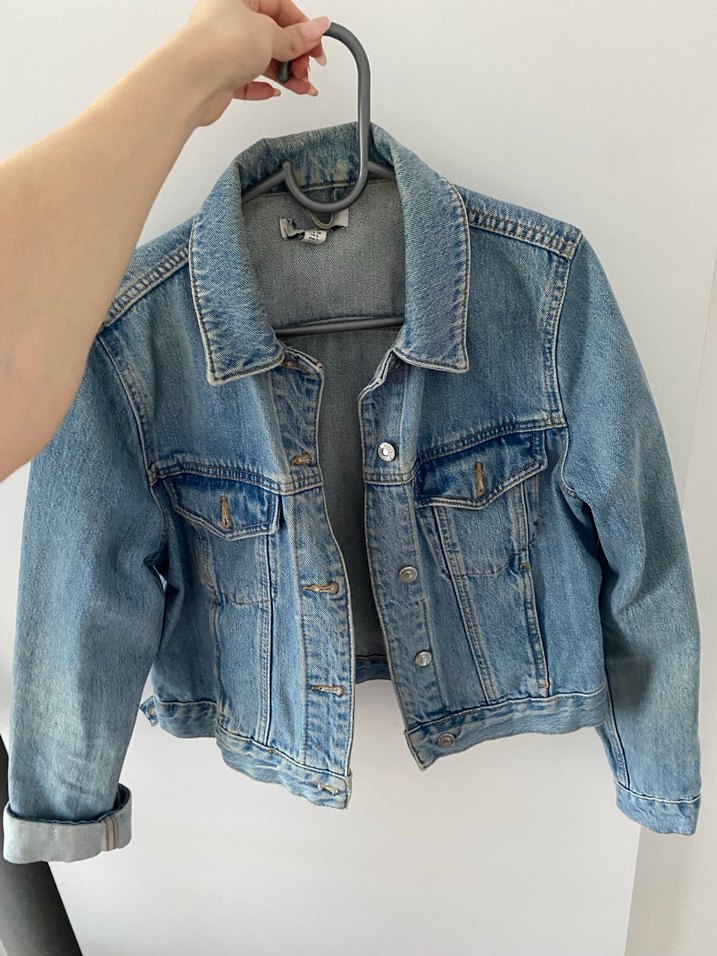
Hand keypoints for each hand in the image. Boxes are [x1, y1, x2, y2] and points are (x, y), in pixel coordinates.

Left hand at [177, 0, 330, 126]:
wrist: (190, 82)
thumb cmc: (217, 46)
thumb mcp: (269, 35)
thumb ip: (296, 37)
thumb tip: (317, 28)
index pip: (279, 5)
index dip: (302, 26)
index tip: (316, 43)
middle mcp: (228, 20)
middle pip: (272, 34)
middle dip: (295, 54)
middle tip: (307, 68)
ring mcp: (224, 48)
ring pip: (262, 60)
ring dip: (284, 74)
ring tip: (300, 85)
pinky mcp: (221, 76)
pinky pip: (248, 80)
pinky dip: (263, 86)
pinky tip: (273, 90)